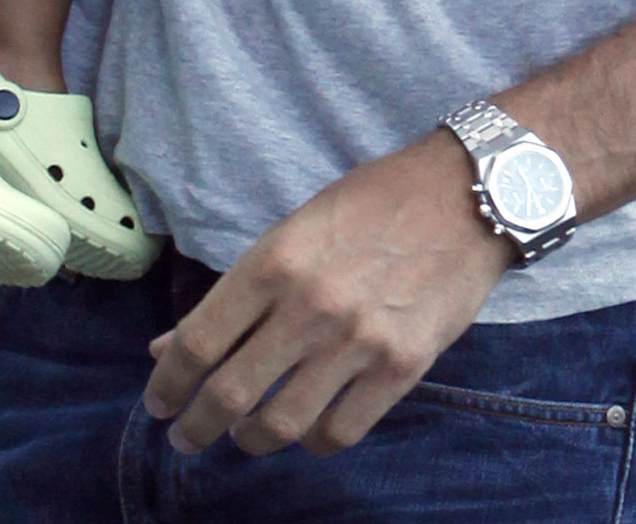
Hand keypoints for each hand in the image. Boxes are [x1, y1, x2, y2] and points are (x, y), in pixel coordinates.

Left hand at [143, 130, 510, 456]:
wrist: (474, 193)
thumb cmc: (378, 201)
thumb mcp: (298, 227)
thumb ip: (238, 291)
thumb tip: (169, 346)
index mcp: (275, 261)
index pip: (196, 344)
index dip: (166, 384)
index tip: (160, 402)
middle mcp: (309, 307)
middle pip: (228, 394)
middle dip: (196, 427)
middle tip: (189, 437)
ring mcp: (357, 341)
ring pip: (280, 425)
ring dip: (250, 441)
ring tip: (245, 437)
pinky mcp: (402, 366)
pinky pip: (340, 432)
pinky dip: (313, 442)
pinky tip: (308, 431)